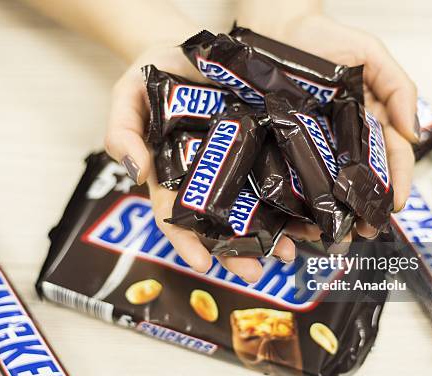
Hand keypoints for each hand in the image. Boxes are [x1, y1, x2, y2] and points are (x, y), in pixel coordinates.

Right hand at [104, 46, 318, 282]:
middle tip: (258, 270)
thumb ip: (122, 132)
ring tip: (293, 250)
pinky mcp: (263, 146)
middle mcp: (206, 177)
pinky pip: (278, 176)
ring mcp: (236, 164)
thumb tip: (135, 171)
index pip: (175, 214)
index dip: (186, 241)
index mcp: (172, 173)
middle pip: (219, 222)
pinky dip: (293, 198)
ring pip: (254, 207)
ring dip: (273, 233)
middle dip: (237, 250)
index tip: (202, 264)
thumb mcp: (127, 96)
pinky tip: (310, 215)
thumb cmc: (152, 73)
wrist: (189, 49)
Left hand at [277, 15, 416, 230]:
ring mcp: (312, 145)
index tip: (393, 206)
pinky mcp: (283, 145)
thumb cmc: (325, 38)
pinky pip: (292, 176)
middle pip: (359, 180)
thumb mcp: (371, 55)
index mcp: (368, 122)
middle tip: (363, 231)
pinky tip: (299, 218)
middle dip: (365, 209)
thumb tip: (413, 136)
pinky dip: (297, 200)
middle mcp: (342, 140)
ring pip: (327, 186)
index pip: (390, 158)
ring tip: (332, 232)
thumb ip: (398, 88)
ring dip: (333, 213)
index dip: (395, 183)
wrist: (275, 28)